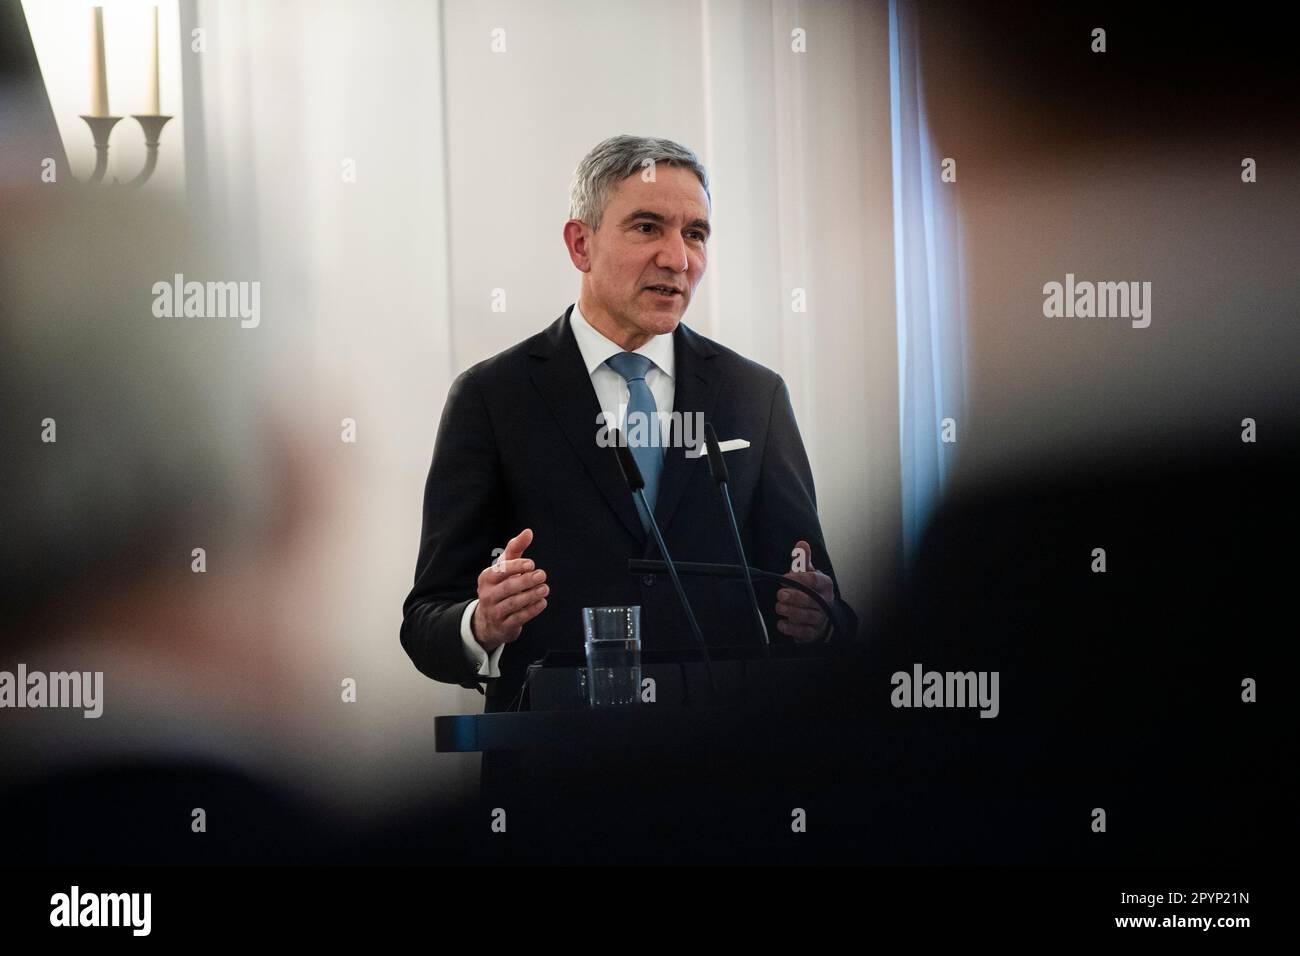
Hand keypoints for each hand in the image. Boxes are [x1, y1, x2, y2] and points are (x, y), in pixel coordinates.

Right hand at [472, 528, 548, 650]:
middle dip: (526, 580)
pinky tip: (542, 602)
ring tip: (545, 588)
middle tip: (542, 575)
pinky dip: (532, 610)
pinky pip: (519, 618)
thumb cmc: (499, 586)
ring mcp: (494, 611)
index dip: (516, 566)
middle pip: (507, 587)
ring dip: (531, 595)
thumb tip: (528, 532)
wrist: (488, 620)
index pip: (500, 571)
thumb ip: (515, 549)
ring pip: (514, 603)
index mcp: (486, 578)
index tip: (531, 564)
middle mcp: (487, 595)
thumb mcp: (504, 567)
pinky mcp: (504, 626)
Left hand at [776, 539, 833, 642]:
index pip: (815, 579)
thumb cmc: (811, 590)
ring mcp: (820, 618)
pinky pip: (803, 632)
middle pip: (811, 599)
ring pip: (807, 616)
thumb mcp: (807, 573)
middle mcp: (825, 602)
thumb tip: (801, 544)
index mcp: (825, 584)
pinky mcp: (812, 632)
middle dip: (794, 597)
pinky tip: (781, 623)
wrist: (818, 613)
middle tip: (780, 594)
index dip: (799, 578)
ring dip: (791, 611)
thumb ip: (803, 559)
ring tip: (779, 606)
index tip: (784, 578)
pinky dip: (791, 628)